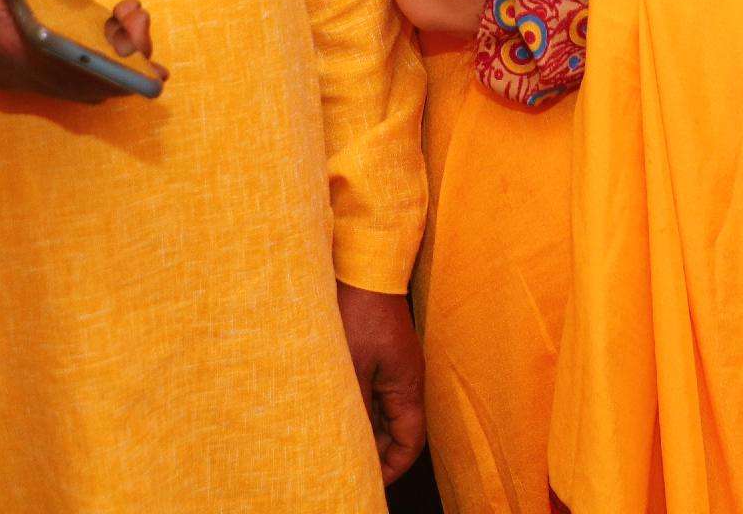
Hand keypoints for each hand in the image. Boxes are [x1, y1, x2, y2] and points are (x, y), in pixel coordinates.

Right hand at [0, 0, 160, 102]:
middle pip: (96, 89)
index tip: (134, 14)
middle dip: (130, 57)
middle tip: (132, 13)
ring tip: (119, 18)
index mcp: (17, 47)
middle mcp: (19, 73)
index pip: (91, 76)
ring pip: (81, 89)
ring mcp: (15, 77)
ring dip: (111, 62)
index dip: (128, 57)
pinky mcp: (10, 71)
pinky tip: (98, 31)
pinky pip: (63, 82)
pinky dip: (89, 64)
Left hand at [338, 282, 424, 481]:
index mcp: (407, 385)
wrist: (361, 262)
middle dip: (375, 452)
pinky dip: (357, 405)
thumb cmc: (357, 311)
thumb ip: (355, 408)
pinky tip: (332, 410)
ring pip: (382, 410)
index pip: (410, 442)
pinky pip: (372, 389)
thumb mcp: (352, 367)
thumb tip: (350, 445)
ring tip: (333, 442)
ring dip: (363, 427)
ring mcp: (391, 364)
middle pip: (396, 430)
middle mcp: (405, 378)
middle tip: (344, 467)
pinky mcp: (377, 350)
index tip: (367, 480)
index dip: (393, 467)